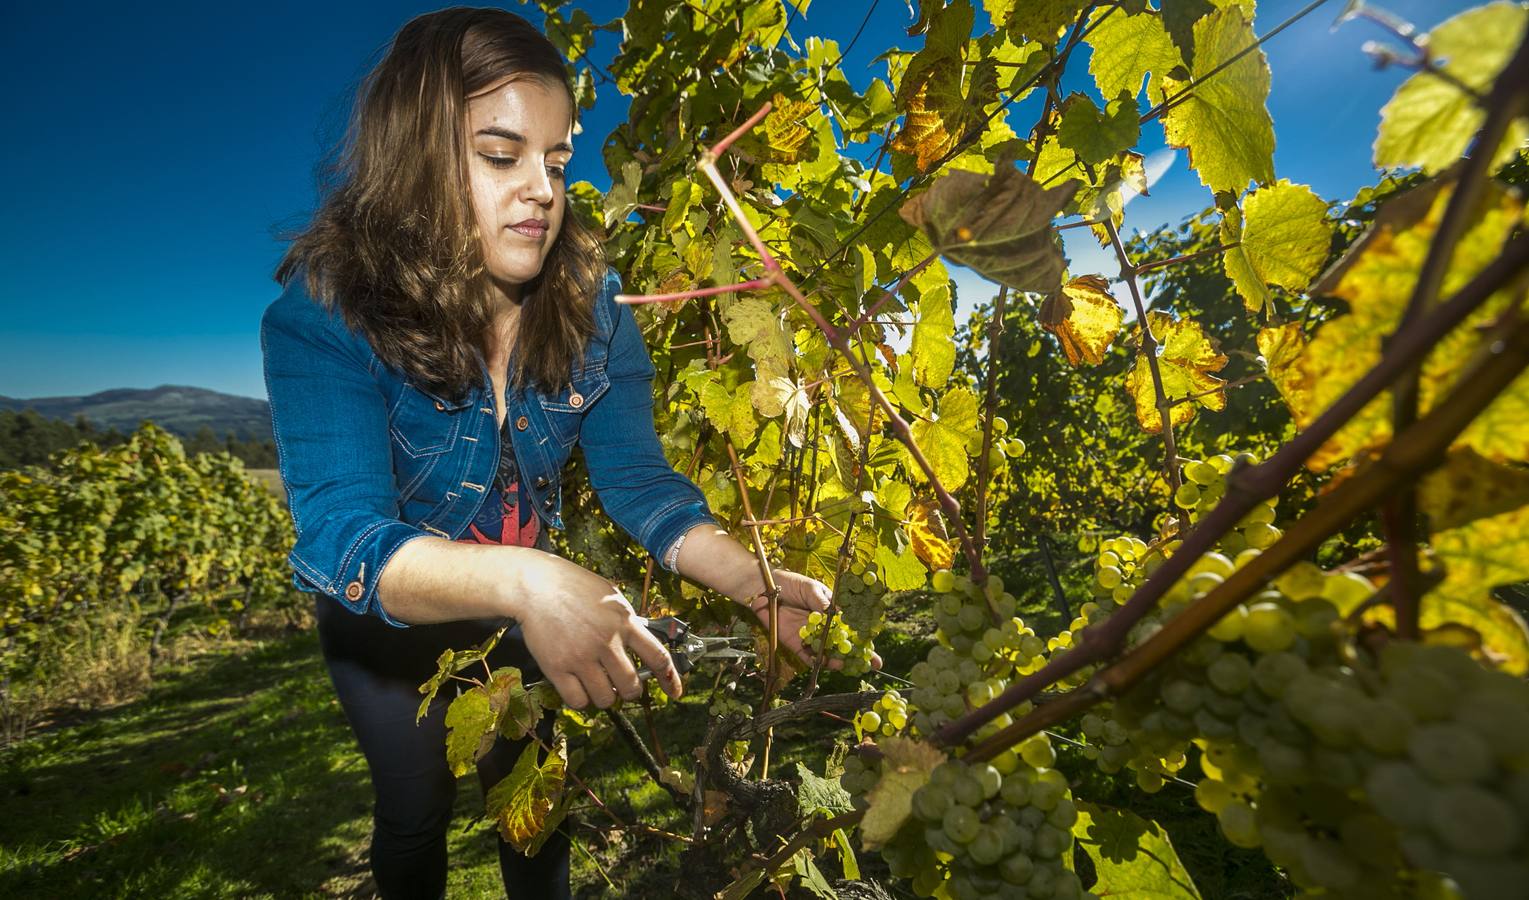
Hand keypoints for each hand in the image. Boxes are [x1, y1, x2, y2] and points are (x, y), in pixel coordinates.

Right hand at [510, 555, 682, 709]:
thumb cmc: (572, 585)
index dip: (669, 679)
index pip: (657, 657)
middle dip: (630, 691)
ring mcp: (582, 656)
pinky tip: (578, 688)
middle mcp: (606, 641)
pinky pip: (577, 700)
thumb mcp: (610, 595)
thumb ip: (626, 621)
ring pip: (606, 698)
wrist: (534, 585)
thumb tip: (639, 642)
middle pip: (631, 686)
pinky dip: (581, 699)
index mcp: (624, 622)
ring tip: (597, 685)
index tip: (674, 691)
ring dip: (605, 697)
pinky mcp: (558, 667)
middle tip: (621, 687)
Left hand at [747, 569, 882, 670]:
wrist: (763, 588)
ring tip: (844, 664)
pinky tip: (823, 663)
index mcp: (831, 611)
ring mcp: (810, 636)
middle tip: (871, 664)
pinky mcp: (796, 643)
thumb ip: (822, 603)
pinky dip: (816, 662)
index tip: (874, 645)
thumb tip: (838, 614)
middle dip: (857, 654)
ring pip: (827, 652)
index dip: (864, 636)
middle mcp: (823, 626)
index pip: (851, 626)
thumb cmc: (790, 583)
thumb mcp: (811, 589)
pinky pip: (808, 656)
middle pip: (843, 643)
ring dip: (836, 660)